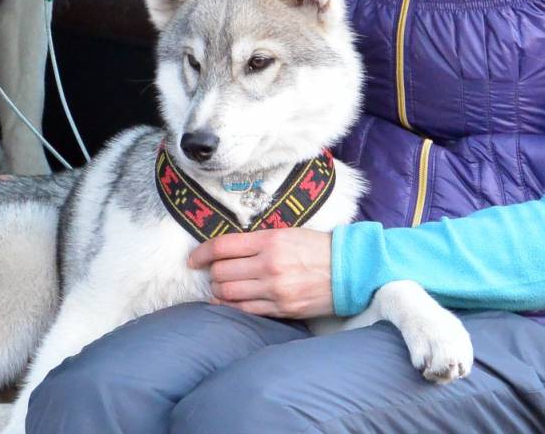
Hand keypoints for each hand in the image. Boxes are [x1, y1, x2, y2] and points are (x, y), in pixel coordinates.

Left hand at [187, 228, 333, 318]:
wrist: (351, 269)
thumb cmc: (316, 248)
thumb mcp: (285, 233)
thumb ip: (255, 242)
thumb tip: (225, 251)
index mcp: (269, 240)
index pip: (221, 247)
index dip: (201, 254)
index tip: (193, 260)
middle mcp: (269, 264)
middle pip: (221, 272)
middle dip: (212, 273)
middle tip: (212, 273)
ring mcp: (275, 289)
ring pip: (230, 292)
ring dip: (219, 290)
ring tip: (220, 287)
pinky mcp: (283, 307)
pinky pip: (247, 310)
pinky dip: (232, 306)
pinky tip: (229, 302)